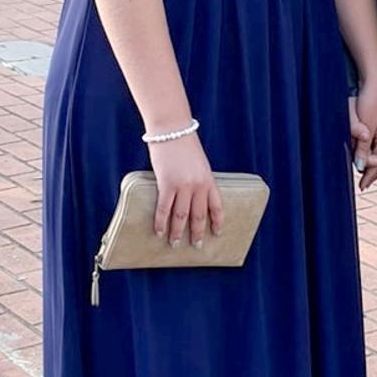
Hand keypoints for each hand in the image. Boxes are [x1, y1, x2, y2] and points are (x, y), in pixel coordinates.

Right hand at [148, 132, 223, 246]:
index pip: (217, 205)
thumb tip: (192, 195)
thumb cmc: (184, 144)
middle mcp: (198, 185)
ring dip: (177, 232)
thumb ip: (197, 179)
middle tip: (196, 245)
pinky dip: (161, 222)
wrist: (173, 130)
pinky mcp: (167, 184)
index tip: (217, 232)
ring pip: (181, 216)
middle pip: (199, 215)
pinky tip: (159, 231)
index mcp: (209, 179)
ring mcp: (183, 186)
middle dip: (197, 232)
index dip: (217, 221)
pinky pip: (164, 209)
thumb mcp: (198, 163)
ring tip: (175, 243)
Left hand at [349, 74, 376, 191]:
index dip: (369, 173)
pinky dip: (374, 153)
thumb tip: (361, 167)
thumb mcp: (365, 126)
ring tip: (366, 174)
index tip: (361, 184)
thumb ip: (362, 147)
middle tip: (364, 185)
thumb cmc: (371, 101)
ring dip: (373, 164)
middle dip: (374, 173)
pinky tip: (369, 155)